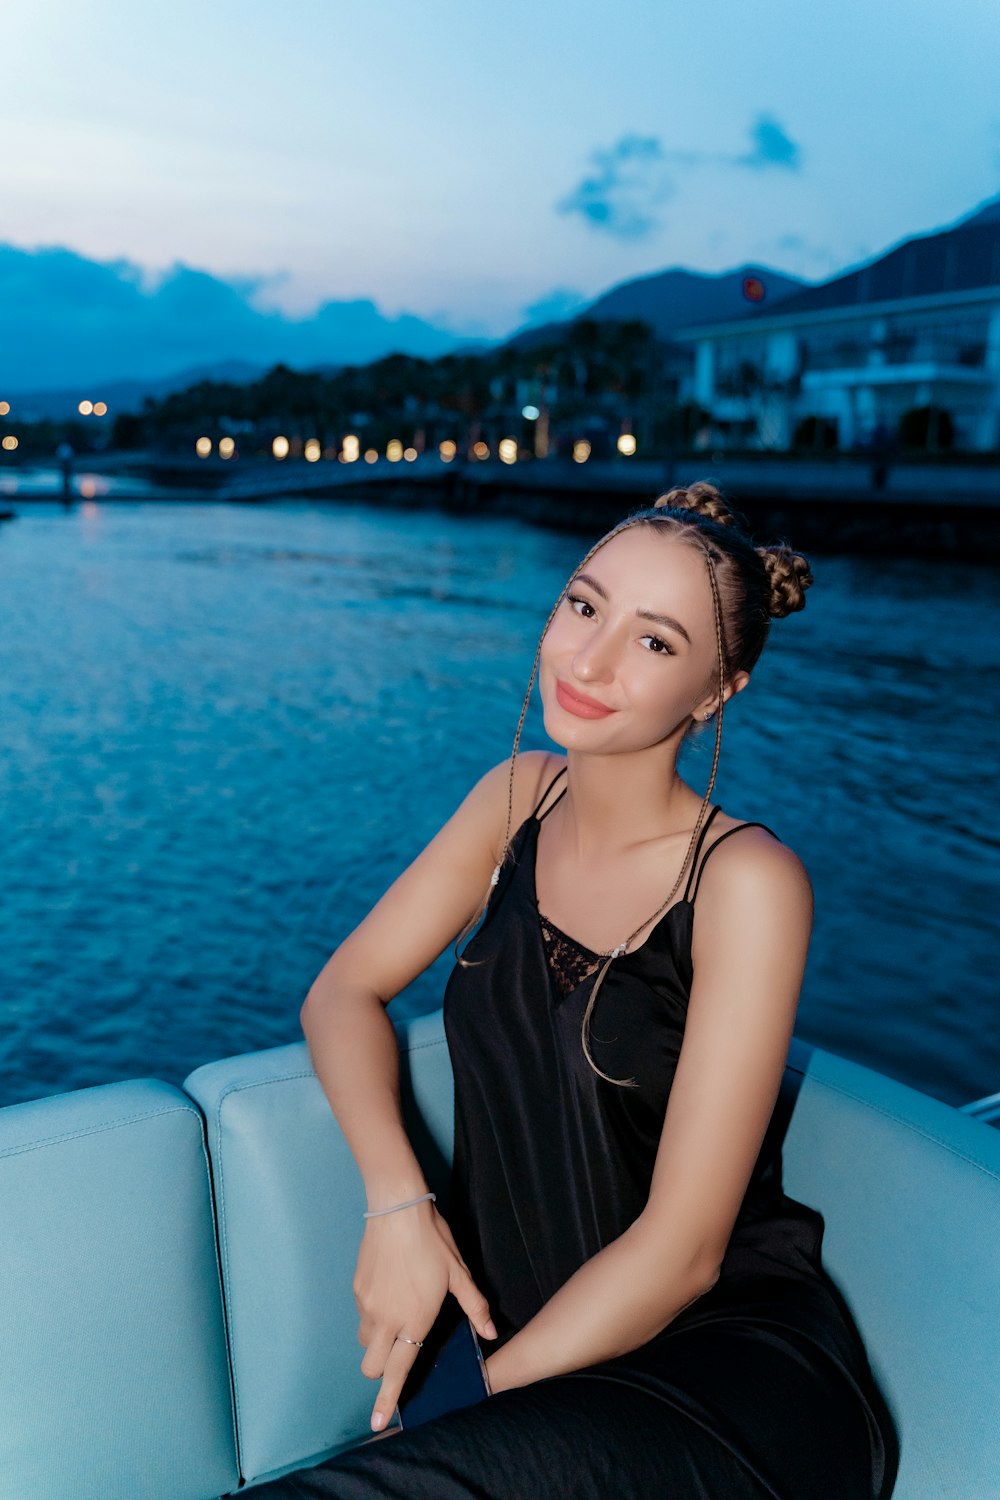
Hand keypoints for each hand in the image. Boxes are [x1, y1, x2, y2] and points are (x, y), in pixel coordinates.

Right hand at [354, 1199, 497, 1430]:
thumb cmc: (433, 1240)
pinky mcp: (356, 1289)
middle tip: (397, 1351)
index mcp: (414, 1320)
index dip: (387, 1400)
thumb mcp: (459, 1273)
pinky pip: (361, 1314)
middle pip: (372, 1366)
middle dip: (381, 1370)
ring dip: (377, 1340)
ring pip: (365, 1340)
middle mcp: (386, 1319)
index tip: (378, 1424)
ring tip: (398, 1313)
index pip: (397, 1370)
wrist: (397, 1208)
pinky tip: (389, 1289)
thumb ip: (474, 1306)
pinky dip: (373, 1314)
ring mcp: (367, 1304)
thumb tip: (490, 1332)